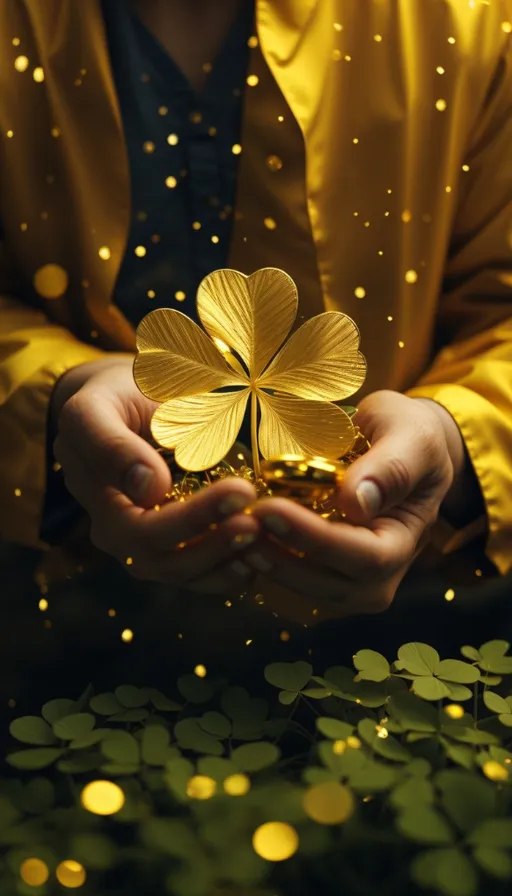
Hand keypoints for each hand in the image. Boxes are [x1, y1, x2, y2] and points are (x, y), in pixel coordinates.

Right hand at [53, 357, 258, 592]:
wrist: (124, 404)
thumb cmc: (121, 392)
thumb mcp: (106, 401)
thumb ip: (113, 443)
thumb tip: (149, 489)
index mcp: (90, 485)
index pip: (138, 519)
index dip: (192, 516)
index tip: (241, 493)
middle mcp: (105, 523)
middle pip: (156, 554)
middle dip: (212, 542)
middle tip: (259, 521)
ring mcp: (132, 542)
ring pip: (174, 570)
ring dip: (221, 561)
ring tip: (263, 538)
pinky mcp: (158, 549)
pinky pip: (188, 574)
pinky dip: (223, 573)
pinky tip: (255, 560)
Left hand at [246, 391, 464, 616]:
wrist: (401, 451)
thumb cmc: (409, 436)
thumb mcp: (411, 436)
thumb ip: (392, 467)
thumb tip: (356, 503)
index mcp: (404, 543)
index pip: (364, 556)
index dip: (314, 537)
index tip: (269, 508)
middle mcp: (379, 578)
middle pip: (327, 583)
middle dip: (279, 555)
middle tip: (236, 521)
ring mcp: (347, 585)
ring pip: (301, 591)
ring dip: (263, 563)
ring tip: (229, 529)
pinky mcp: (319, 581)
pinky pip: (286, 584)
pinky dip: (258, 564)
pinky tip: (233, 536)